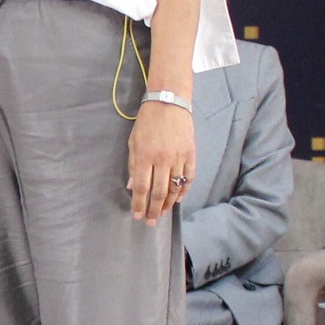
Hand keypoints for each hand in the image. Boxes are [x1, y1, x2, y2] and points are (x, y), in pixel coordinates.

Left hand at [126, 102, 194, 224]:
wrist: (169, 102)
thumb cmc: (147, 122)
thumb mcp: (133, 142)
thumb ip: (133, 166)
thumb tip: (133, 187)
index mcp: (145, 156)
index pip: (142, 187)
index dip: (139, 204)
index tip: (137, 216)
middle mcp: (163, 159)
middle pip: (159, 192)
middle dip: (154, 210)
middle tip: (151, 222)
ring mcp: (179, 157)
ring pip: (175, 188)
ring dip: (168, 204)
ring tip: (162, 213)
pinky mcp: (191, 154)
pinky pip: (189, 178)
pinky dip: (184, 191)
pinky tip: (177, 199)